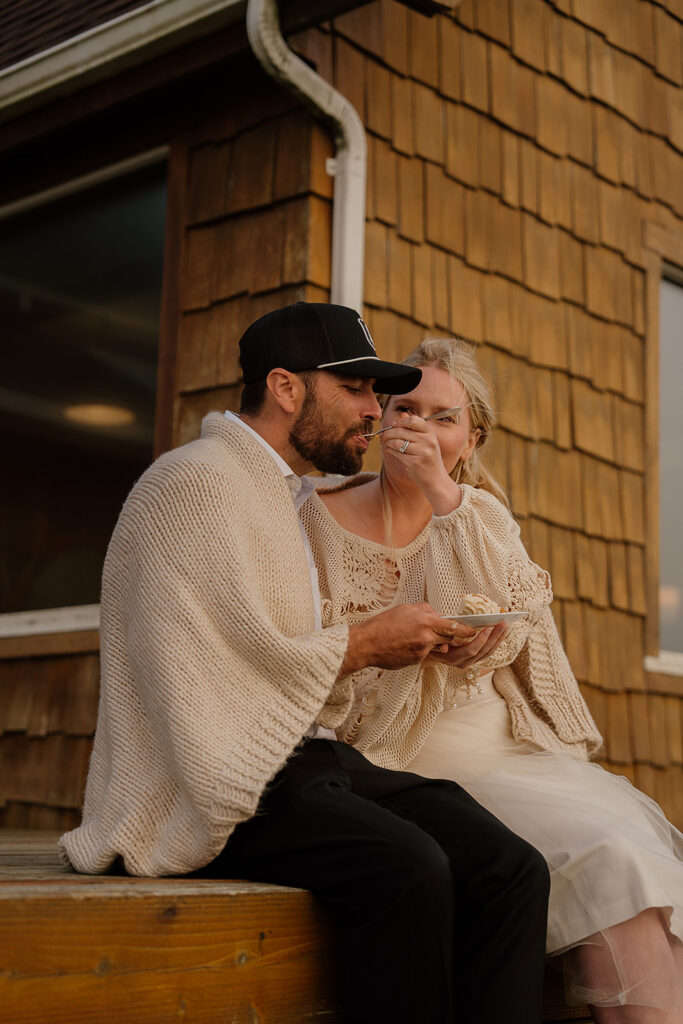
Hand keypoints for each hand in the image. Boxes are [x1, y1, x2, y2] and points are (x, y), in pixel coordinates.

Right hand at [339, 603, 476, 674]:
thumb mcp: (405, 609)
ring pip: (437, 648)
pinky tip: (406, 645)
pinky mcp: (416, 661)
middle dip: (448, 637)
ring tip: (415, 637)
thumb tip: (437, 614)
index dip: (466, 630)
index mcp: (425, 621)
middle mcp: (426, 637)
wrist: (367, 644)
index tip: (474, 631)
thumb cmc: (383, 624)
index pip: (453, 627)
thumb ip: (424, 611)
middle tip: (443, 632)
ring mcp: (422, 651)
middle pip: (448, 639)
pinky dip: (420, 650)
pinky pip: (425, 655)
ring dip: (433, 643)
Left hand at [380, 414, 461, 513]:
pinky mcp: (414, 462)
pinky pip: (396, 453)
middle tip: (383, 435)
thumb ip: (414, 427)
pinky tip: (389, 449)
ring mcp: (422, 452)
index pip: (413, 420)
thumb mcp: (425, 440)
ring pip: (396, 442)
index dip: (400, 422)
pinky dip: (389, 450)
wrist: (435, 478)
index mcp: (430, 433)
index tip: (394, 426)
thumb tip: (401, 415)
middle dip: (388, 433)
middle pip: (401, 431)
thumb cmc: (428, 457)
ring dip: (387, 442)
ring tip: (385, 442)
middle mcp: (428, 441)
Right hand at [423, 623, 507, 669]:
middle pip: (483, 652)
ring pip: (488, 653)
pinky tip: (501, 634)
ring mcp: (469, 663)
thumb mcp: (435, 635)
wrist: (430, 655)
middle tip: (502, 624)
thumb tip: (454, 623)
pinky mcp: (473, 661)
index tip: (488, 627)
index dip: (481, 640)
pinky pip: (487, 653)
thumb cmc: (432, 642)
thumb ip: (445, 631)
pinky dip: (495, 643)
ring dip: (498, 640)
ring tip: (505, 627)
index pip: (471, 650)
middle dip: (494, 637)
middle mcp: (462, 663)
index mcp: (452, 657)